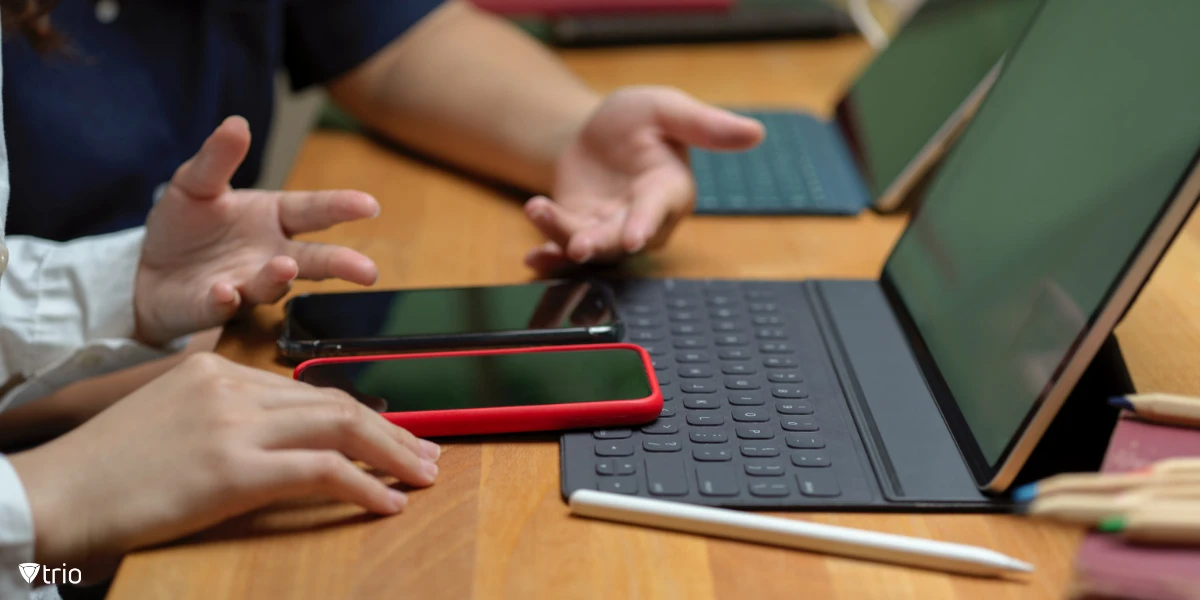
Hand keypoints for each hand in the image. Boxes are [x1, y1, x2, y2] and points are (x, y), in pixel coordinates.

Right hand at [8, 353, 440, 570]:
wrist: (54, 493)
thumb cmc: (108, 469)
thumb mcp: (171, 421)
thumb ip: (225, 417)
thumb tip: (282, 439)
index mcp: (216, 369)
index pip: (308, 391)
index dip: (360, 413)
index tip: (391, 434)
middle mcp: (231, 386)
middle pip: (335, 402)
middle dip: (392, 429)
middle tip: (427, 454)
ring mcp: (233, 425)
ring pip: (340, 426)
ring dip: (393, 452)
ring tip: (423, 476)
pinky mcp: (232, 469)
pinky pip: (321, 470)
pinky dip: (364, 486)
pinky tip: (386, 502)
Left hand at [135, 116, 381, 345]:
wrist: (146, 272)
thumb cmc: (184, 226)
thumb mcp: (195, 183)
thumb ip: (217, 158)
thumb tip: (237, 123)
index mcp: (273, 218)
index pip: (313, 211)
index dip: (341, 207)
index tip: (370, 205)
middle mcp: (271, 254)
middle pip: (314, 259)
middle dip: (341, 264)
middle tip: (368, 271)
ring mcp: (248, 284)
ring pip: (273, 285)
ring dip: (278, 277)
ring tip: (285, 266)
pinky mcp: (217, 307)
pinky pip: (226, 305)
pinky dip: (226, 299)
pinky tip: (224, 291)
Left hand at [523, 86, 763, 271]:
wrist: (599, 131)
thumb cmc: (642, 120)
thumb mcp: (667, 109)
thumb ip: (705, 124)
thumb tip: (756, 132)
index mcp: (668, 190)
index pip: (659, 211)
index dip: (645, 224)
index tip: (633, 237)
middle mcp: (641, 219)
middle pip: (621, 240)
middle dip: (599, 243)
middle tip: (578, 244)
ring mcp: (610, 230)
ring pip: (590, 247)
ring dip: (563, 239)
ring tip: (538, 209)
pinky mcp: (581, 232)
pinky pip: (566, 250)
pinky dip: (549, 257)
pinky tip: (531, 258)